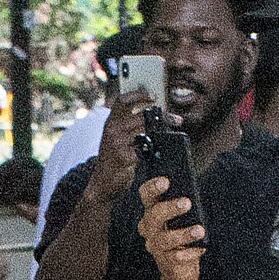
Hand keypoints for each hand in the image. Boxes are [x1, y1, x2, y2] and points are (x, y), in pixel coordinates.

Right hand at [84, 87, 177, 208]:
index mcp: (110, 122)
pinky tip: (157, 152)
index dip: (138, 95)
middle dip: (162, 115)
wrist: (102, 184)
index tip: (154, 96)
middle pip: (141, 115)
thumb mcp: (116, 139)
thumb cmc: (113, 161)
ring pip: (146, 130)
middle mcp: (112, 130)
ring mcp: (117, 143)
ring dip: (162, 131)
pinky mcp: (123, 157)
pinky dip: (153, 149)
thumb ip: (129, 126)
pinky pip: (145, 148)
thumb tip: (154, 114)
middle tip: (175, 119)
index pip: (122, 100)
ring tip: (172, 133)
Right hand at [137, 175, 206, 279]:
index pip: (146, 195)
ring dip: (183, 234)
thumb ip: (184, 205)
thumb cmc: (183, 234)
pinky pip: (176, 257)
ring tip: (200, 230)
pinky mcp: (166, 262)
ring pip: (164, 239)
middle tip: (187, 202)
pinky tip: (201, 248)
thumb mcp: (183, 217)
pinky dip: (190, 252)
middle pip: (153, 216)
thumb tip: (192, 197)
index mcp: (152, 211)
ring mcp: (156, 246)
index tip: (166, 181)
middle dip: (169, 208)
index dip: (153, 187)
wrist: (180, 268)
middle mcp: (149, 228)